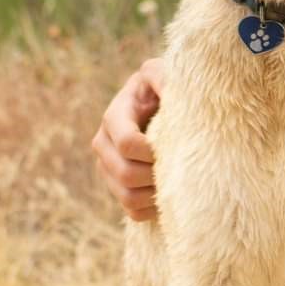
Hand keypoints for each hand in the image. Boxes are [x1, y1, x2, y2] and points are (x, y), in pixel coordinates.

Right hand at [91, 58, 164, 220]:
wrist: (162, 107)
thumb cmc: (165, 88)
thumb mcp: (163, 74)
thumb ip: (163, 76)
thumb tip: (166, 85)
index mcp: (114, 116)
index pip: (127, 144)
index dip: (152, 151)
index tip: (173, 145)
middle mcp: (104, 144)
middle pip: (125, 174)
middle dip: (154, 174)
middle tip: (180, 166)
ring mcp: (108, 168)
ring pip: (127, 196)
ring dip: (155, 194)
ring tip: (176, 181)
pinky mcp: (117, 188)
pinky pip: (132, 211)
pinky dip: (152, 209)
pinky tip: (169, 195)